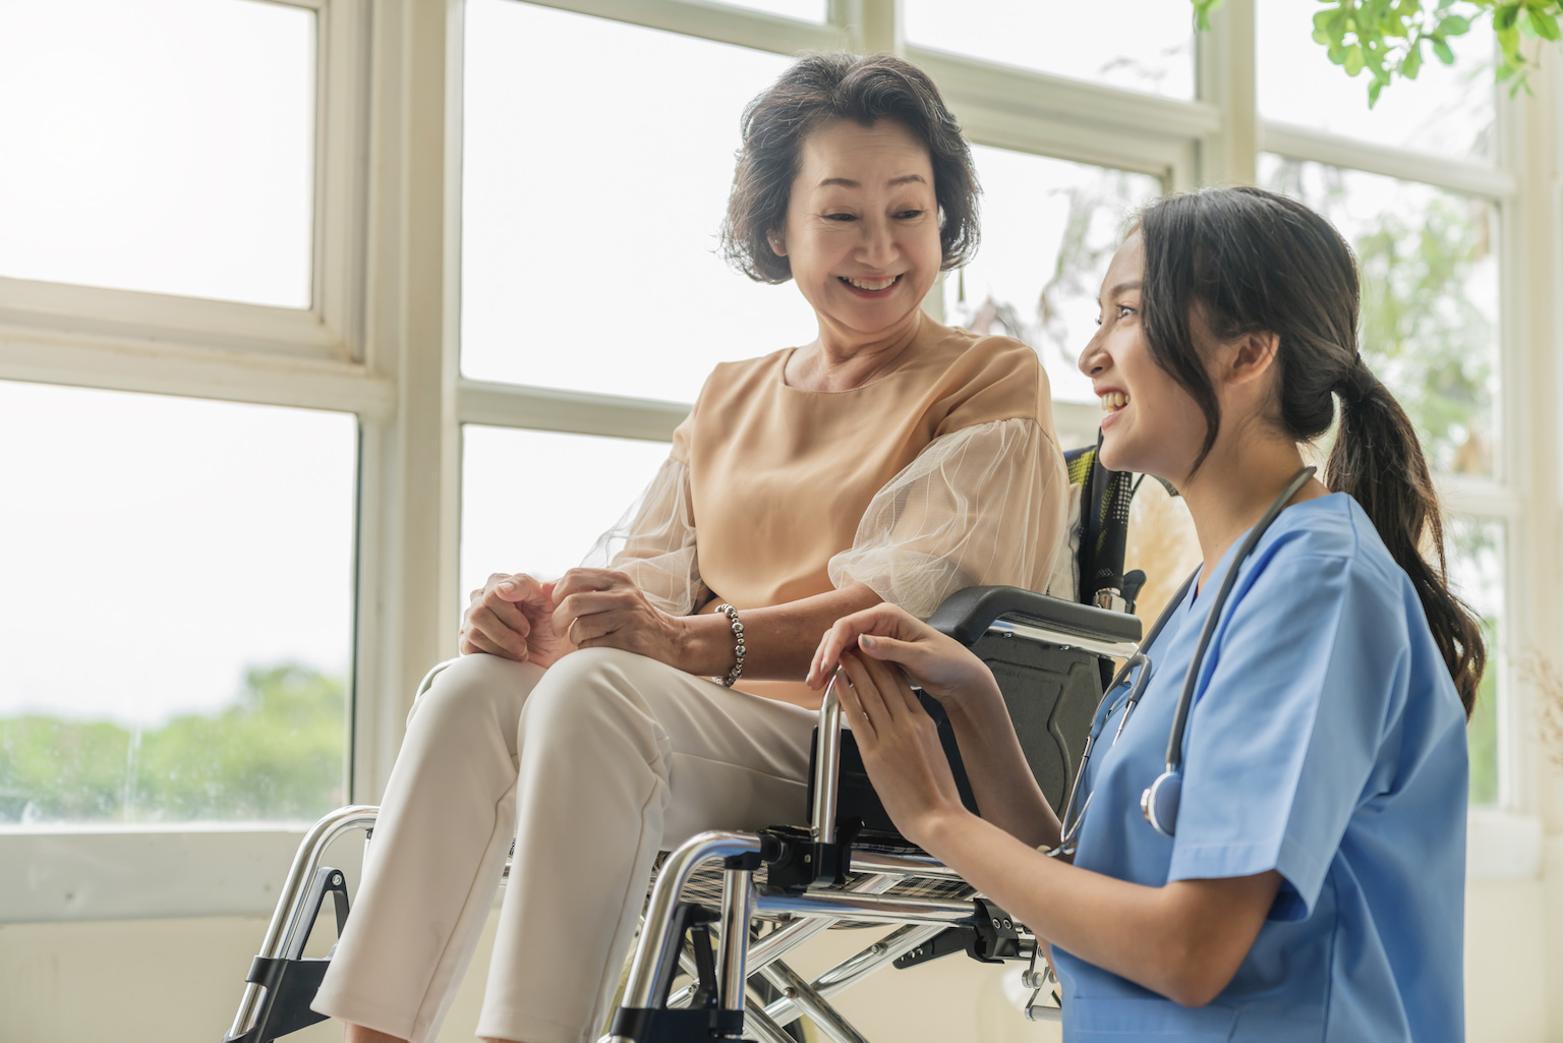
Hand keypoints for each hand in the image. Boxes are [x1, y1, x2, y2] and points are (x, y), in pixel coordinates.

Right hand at [460, 572, 575, 667]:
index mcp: (499, 583)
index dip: (510, 612)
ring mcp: (471, 620)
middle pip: (480, 612)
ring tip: (521, 650)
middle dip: (507, 632)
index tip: (526, 629)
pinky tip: (509, 655)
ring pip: (475, 631)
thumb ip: (527, 586)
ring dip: (503, 644)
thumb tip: (501, 588)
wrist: (551, 653)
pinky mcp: (467, 642)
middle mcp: (480, 598)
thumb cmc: (549, 622)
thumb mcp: (547, 600)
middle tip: (525, 638)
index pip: (494, 590)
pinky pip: (471, 647)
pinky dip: (495, 653)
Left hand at [551, 568, 688, 666]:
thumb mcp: (616, 596)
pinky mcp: (631, 640)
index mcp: (618, 579)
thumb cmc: (635, 619)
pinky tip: (599, 649)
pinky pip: (593, 646)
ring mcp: (629, 617)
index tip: (559, 607)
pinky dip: (588, 650)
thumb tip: (544, 587)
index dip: (557, 593)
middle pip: (572, 603)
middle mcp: (624, 594)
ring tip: (585, 641)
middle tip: (558, 631)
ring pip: (580, 627)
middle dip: (557, 620)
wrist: (673, 641)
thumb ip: (585, 589)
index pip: (573, 576)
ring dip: (575, 639)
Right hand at [806, 603, 999, 711]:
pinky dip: (838, 672)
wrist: (959, 675)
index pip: (847, 625)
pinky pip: (849, 660)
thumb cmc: (946, 661)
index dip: (831, 645)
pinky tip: (831, 688)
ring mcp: (875, 637)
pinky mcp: (875, 653)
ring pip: (840, 649)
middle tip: (813, 681)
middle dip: (822, 657)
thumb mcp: (920, 656)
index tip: (824, 666)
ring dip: (826, 666)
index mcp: (886, 615)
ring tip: (816, 686)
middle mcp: (877, 622)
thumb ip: (891, 648)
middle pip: (838, 636)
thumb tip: (862, 640)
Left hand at [834, 650, 969, 846]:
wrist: (938, 817)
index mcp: (923, 722)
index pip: (901, 685)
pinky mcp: (874, 754)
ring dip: (854, 672)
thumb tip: (906, 724)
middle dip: (868, 661)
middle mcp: (906, 725)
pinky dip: (846, 698)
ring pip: (868, 694)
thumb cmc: (937, 792)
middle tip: (855, 645)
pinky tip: (838, 686)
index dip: (886, 666)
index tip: (876, 654)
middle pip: (883, 683)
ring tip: (843, 656)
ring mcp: (890, 737)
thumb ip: (918, 732)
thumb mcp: (933, 750)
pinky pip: (856, 717)